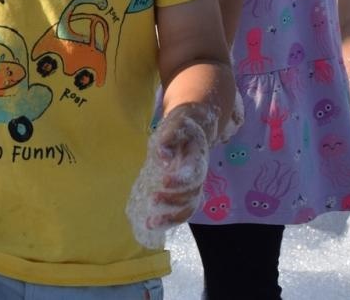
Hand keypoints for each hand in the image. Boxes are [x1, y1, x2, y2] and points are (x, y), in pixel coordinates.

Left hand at [126, 103, 213, 245]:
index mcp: (198, 157)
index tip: (163, 181)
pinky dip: (170, 220)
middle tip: (152, 200)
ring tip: (150, 223)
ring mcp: (194, 186)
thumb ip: (170, 137)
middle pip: (191, 194)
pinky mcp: (186, 193)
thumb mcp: (177, 124)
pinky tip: (153, 225)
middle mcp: (199, 175)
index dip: (180, 180)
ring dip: (171, 218)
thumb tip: (163, 156)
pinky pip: (182, 210)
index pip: (193, 173)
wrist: (195, 130)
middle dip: (172, 200)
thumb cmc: (183, 127)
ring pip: (188, 207)